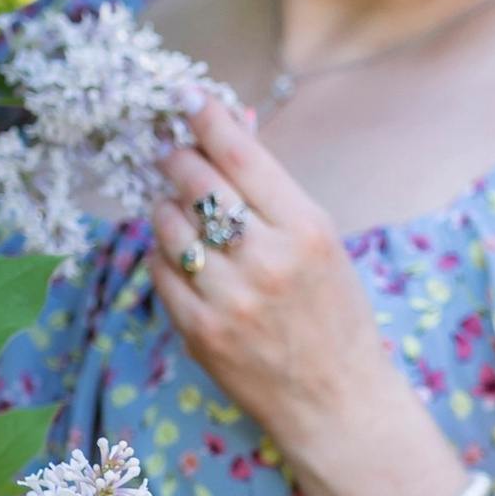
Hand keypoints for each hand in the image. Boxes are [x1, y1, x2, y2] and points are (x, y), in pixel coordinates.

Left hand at [146, 99, 400, 455]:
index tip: (185, 96)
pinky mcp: (200, 331)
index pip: (240, 154)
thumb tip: (233, 124)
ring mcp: (230, 298)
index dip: (206, 116)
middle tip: (172, 154)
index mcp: (308, 230)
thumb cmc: (334, 314)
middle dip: (176, 157)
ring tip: (182, 214)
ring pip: (167, 224)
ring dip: (167, 208)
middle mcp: (267, 261)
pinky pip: (158, 269)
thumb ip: (274, 188)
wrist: (336, 399)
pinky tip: (184, 259)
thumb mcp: (321, 243)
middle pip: (195, 181)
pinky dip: (164, 255)